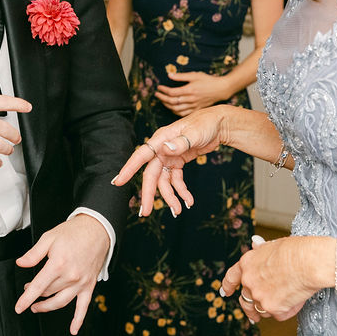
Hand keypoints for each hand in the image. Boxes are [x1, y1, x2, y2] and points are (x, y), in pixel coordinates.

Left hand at [14, 214, 108, 334]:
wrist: (96, 229)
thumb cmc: (73, 232)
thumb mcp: (49, 238)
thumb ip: (33, 253)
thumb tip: (21, 263)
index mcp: (58, 264)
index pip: (38, 286)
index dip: (26, 298)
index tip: (19, 307)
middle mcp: (70, 276)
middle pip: (48, 292)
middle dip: (35, 294)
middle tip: (29, 289)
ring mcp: (80, 282)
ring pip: (60, 301)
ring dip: (47, 307)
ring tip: (38, 307)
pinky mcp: (89, 285)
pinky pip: (83, 306)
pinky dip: (78, 320)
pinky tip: (73, 329)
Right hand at [112, 105, 236, 215]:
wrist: (218, 124)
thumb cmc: (204, 123)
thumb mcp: (194, 133)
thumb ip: (179, 143)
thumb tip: (164, 149)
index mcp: (161, 139)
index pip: (141, 156)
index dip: (129, 169)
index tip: (118, 182)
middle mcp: (161, 149)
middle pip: (152, 174)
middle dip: (149, 194)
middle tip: (146, 212)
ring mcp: (169, 156)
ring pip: (164, 180)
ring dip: (170, 196)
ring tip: (177, 210)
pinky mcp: (178, 161)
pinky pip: (175, 179)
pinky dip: (181, 191)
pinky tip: (188, 200)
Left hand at [155, 70, 232, 115]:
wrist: (221, 89)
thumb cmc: (207, 80)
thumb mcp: (194, 75)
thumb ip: (181, 76)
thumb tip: (169, 75)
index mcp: (190, 90)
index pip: (172, 92)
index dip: (163, 90)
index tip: (159, 87)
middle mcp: (191, 99)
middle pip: (172, 101)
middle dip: (163, 98)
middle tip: (157, 94)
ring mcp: (194, 106)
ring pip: (177, 109)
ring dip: (167, 105)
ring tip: (162, 100)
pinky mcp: (197, 110)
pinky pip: (183, 113)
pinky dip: (175, 112)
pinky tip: (171, 108)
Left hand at [221, 234, 326, 322]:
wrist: (308, 262)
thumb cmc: (295, 251)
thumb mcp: (273, 245)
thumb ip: (261, 250)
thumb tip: (255, 243)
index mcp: (247, 263)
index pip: (231, 277)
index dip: (228, 286)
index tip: (227, 292)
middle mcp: (249, 281)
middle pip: (245, 298)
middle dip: (251, 304)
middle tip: (257, 308)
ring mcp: (259, 296)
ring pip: (259, 310)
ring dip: (267, 309)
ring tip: (278, 305)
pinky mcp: (273, 308)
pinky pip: (277, 315)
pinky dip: (285, 312)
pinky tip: (293, 302)